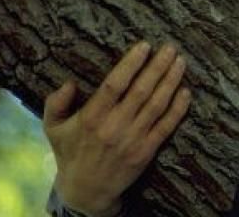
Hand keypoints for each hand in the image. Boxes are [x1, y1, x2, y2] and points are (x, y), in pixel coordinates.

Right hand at [43, 41, 191, 216]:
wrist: (86, 191)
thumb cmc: (70, 153)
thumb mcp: (53, 128)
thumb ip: (55, 103)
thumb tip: (69, 83)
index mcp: (91, 117)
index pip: (114, 85)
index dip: (131, 64)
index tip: (144, 46)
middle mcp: (114, 126)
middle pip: (141, 91)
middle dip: (158, 66)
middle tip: (170, 47)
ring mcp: (133, 139)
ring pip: (157, 105)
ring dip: (170, 82)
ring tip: (180, 62)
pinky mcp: (146, 151)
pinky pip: (166, 126)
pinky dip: (178, 109)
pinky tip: (186, 92)